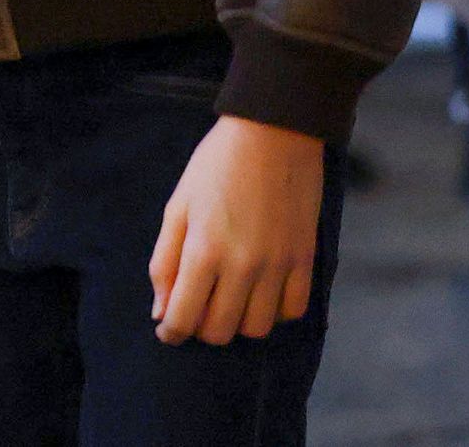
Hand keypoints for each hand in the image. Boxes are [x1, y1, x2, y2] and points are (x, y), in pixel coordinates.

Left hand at [150, 115, 323, 342]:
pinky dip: (274, 312)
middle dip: (201, 329)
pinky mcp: (306, 260)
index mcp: (204, 250)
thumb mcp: (178, 207)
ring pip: (258, 328)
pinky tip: (259, 293)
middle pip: (221, 330)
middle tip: (194, 310)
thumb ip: (166, 261)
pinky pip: (293, 311)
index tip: (167, 332)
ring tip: (226, 301)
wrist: (273, 136)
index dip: (172, 332)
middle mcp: (244, 265)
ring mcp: (279, 265)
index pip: (185, 316)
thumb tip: (161, 310)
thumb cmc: (215, 167)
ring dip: (237, 324)